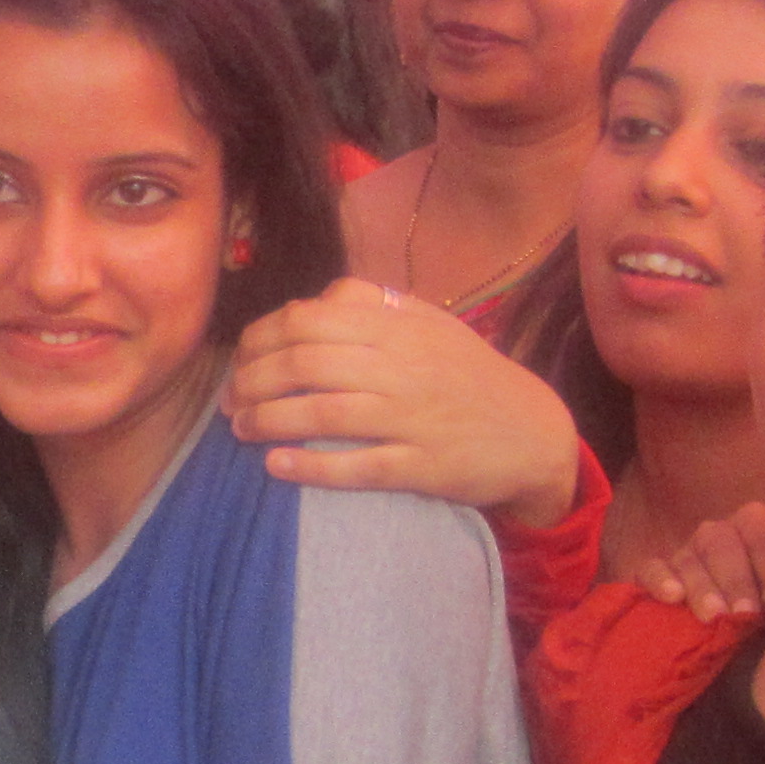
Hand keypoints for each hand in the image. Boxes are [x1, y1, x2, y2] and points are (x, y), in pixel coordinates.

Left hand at [227, 279, 583, 528]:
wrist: (535, 433)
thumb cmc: (469, 377)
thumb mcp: (432, 326)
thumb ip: (376, 305)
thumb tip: (322, 296)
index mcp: (399, 328)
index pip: (308, 320)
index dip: (260, 339)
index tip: (239, 359)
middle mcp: (404, 368)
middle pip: (305, 365)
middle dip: (252, 382)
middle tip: (229, 401)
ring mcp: (414, 418)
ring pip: (324, 413)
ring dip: (268, 421)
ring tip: (240, 429)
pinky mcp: (423, 467)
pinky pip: (359, 466)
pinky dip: (311, 465)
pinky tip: (276, 465)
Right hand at [635, 501, 764, 624]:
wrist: (749, 649)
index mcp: (757, 528)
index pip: (759, 529)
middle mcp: (718, 534)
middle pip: (719, 542)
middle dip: (735, 580)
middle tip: (746, 612)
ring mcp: (684, 554)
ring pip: (687, 560)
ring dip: (702, 588)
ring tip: (714, 617)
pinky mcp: (653, 576)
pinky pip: (649, 569)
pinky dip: (659, 580)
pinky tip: (673, 597)